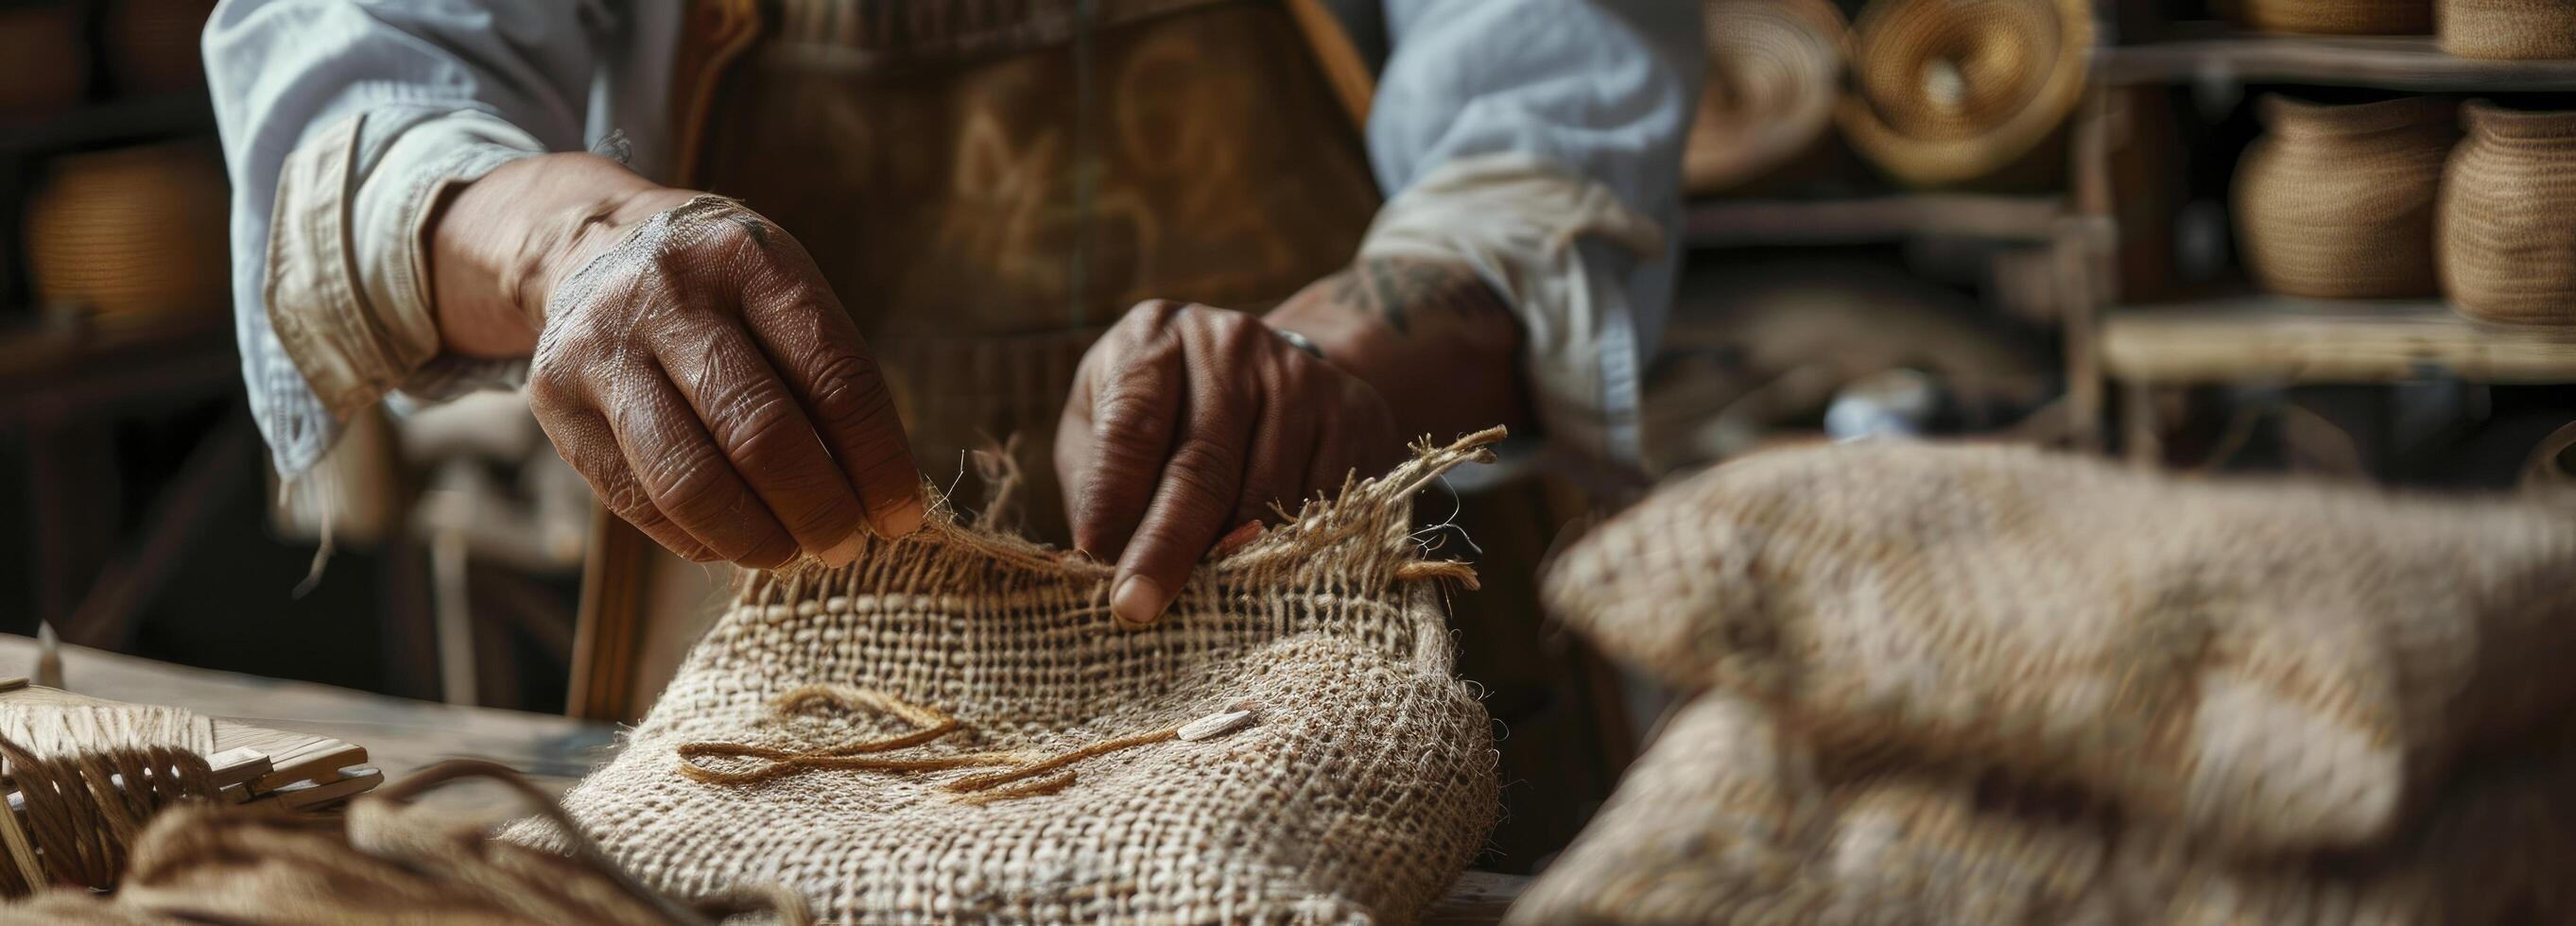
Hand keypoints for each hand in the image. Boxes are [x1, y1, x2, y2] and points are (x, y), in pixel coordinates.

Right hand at [432, 154, 923, 567]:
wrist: (591, 243)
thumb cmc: (721, 289)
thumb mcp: (780, 292)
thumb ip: (824, 379)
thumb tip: (875, 498)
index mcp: (751, 260)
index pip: (834, 377)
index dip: (877, 461)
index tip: (901, 515)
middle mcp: (670, 295)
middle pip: (761, 434)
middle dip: (819, 509)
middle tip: (847, 546)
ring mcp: (604, 347)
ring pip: (690, 480)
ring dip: (757, 538)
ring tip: (793, 553)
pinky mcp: (556, 400)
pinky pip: (638, 500)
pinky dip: (698, 538)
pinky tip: (733, 542)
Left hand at [1056, 301, 1402, 625]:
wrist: (1264, 375)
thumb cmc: (1160, 419)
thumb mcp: (1102, 428)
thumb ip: (1098, 485)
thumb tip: (1104, 562)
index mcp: (1154, 338)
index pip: (1132, 427)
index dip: (1114, 504)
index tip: (1099, 565)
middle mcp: (1230, 344)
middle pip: (1202, 466)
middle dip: (1167, 548)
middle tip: (1139, 609)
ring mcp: (1299, 375)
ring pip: (1266, 494)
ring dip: (1232, 560)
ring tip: (1204, 600)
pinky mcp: (1353, 412)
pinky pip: (1323, 502)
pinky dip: (1293, 551)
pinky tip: (1267, 573)